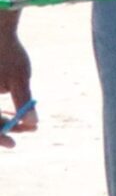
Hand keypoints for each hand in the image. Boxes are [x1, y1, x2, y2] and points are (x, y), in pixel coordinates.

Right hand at [0, 29, 30, 148]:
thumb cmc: (8, 52)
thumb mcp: (19, 77)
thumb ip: (23, 101)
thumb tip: (32, 122)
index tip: (14, 143)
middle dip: (4, 129)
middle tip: (30, 130)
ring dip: (3, 121)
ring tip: (28, 123)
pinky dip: (0, 113)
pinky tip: (15, 113)